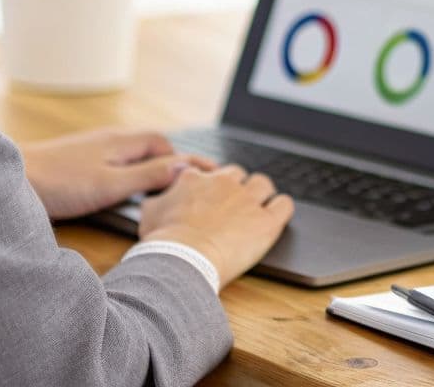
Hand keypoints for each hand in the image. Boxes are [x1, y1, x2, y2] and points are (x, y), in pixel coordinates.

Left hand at [19, 127, 213, 220]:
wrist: (10, 180)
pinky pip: (113, 165)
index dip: (183, 159)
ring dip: (148, 169)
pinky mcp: (76, 164)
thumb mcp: (111, 184)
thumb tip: (185, 167)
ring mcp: (91, 151)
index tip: (204, 175)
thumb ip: (148, 176)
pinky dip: (128, 176)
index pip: (163, 143)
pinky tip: (123, 194)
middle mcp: (108, 141)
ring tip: (161, 191)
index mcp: (121, 142)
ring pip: (130, 157)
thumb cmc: (57, 183)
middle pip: (149, 147)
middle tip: (188, 185)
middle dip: (169, 163)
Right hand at [138, 164, 294, 285]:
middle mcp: (223, 183)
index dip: (211, 186)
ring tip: (257, 209)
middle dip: (236, 187)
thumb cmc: (163, 242)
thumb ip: (157, 198)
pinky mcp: (266, 221)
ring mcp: (247, 200)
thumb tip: (160, 195)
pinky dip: (281, 208)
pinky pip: (284, 204)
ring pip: (263, 183)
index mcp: (195, 179)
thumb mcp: (149, 214)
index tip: (210, 199)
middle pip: (238, 174)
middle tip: (233, 206)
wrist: (182, 260)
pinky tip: (276, 215)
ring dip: (261, 193)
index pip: (209, 173)